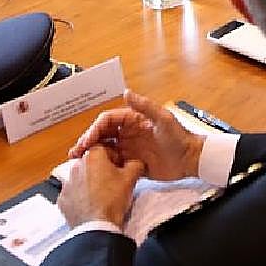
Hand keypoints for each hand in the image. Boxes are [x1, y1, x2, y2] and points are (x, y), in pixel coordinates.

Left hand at [56, 146, 143, 228]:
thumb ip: (136, 163)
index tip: (120, 167)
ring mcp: (66, 183)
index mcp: (93, 155)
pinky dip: (79, 196)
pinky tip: (90, 204)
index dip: (115, 157)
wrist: (97, 227)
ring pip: (80, 176)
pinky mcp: (62, 200)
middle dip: (101, 168)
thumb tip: (135, 162)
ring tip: (100, 194)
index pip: (105, 148)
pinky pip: (72, 192)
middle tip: (112, 181)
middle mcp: (76, 165)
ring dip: (89, 181)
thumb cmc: (112, 200)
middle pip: (91, 161)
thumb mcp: (131, 177)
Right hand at [68, 90, 203, 181]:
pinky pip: (111, 164)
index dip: (94, 129)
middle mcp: (128, 133)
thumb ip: (145, 106)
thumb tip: (126, 92)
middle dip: (87, 142)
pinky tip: (91, 173)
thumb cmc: (178, 136)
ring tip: (77, 164)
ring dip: (90, 154)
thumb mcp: (163, 119)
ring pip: (103, 149)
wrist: (189, 159)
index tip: (86, 141)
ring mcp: (129, 148)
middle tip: (75, 153)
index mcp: (133, 120)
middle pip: (101, 135)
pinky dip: (100, 167)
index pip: (107, 121)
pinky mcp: (131, 164)